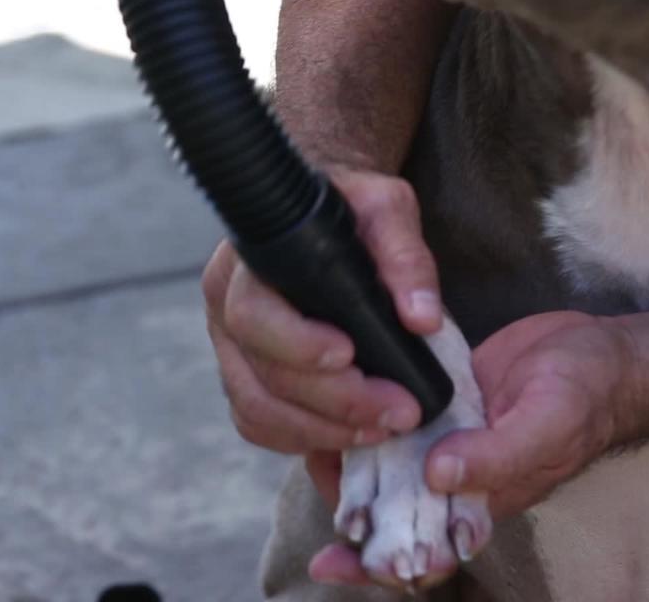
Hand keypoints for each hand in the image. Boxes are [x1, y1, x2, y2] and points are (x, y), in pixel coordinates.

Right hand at [202, 167, 443, 454]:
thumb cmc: (350, 207)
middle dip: (332, 403)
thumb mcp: (385, 208)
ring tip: (381, 432)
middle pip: (262, 376)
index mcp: (247, 265)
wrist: (318, 215)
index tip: (350, 356)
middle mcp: (226, 310)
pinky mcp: (245, 377)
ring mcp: (232, 350)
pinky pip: (260, 426)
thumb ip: (405, 257)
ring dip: (321, 432)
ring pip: (257, 411)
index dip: (298, 345)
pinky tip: (350, 439)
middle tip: (397, 413)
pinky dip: (303, 441)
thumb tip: (422, 319)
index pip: (254, 315)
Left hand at [303, 311, 648, 587]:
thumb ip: (497, 457)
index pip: (421, 552)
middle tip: (312, 474)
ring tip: (313, 435)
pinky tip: (338, 399)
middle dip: (347, 509)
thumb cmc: (587, 396)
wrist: (603, 353)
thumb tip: (438, 477)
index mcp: (479, 503)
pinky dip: (367, 418)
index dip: (375, 564)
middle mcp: (454, 478)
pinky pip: (395, 420)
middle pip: (390, 513)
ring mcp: (445, 439)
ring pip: (385, 467)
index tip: (331, 560)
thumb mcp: (546, 424)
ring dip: (349, 461)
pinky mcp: (440, 401)